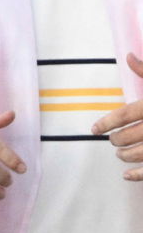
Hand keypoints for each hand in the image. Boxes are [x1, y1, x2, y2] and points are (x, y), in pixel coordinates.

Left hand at [92, 53, 142, 179]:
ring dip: (126, 156)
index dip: (107, 122)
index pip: (126, 114)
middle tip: (112, 140)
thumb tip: (129, 57)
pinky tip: (127, 175)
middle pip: (130, 135)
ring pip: (140, 154)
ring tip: (120, 154)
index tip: (95, 129)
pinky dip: (138, 175)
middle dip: (117, 139)